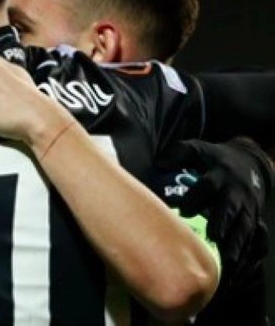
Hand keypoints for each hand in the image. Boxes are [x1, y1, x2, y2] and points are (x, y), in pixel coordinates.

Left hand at [158, 137, 272, 274]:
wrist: (250, 163)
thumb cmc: (214, 159)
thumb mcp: (197, 150)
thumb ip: (178, 154)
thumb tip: (160, 165)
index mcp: (219, 175)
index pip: (208, 186)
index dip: (197, 198)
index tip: (184, 210)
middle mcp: (235, 192)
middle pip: (230, 208)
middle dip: (223, 222)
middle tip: (214, 236)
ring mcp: (247, 206)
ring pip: (245, 226)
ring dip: (237, 242)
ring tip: (229, 260)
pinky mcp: (254, 218)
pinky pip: (253, 236)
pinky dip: (247, 250)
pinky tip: (237, 265)